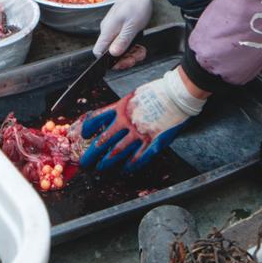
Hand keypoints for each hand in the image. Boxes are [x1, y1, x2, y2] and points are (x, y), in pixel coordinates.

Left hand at [76, 67, 205, 171]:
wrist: (177, 94)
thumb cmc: (157, 92)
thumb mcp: (134, 96)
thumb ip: (123, 107)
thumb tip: (113, 115)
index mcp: (121, 108)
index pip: (98, 118)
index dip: (88, 127)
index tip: (84, 134)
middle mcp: (127, 121)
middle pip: (104, 139)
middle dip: (92, 152)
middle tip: (84, 161)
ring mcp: (140, 133)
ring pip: (118, 151)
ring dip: (108, 161)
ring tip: (101, 167)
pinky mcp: (153, 142)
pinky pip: (139, 157)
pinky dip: (131, 165)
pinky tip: (125, 169)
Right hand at [93, 0, 154, 56]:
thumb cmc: (135, 5)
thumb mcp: (132, 25)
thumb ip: (122, 41)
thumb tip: (113, 54)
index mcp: (108, 31)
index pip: (99, 51)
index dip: (108, 61)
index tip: (122, 62)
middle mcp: (108, 31)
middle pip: (110, 53)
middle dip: (124, 59)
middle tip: (136, 58)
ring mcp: (113, 30)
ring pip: (118, 49)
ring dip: (130, 54)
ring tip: (140, 52)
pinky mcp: (119, 29)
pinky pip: (122, 43)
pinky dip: (131, 47)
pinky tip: (139, 46)